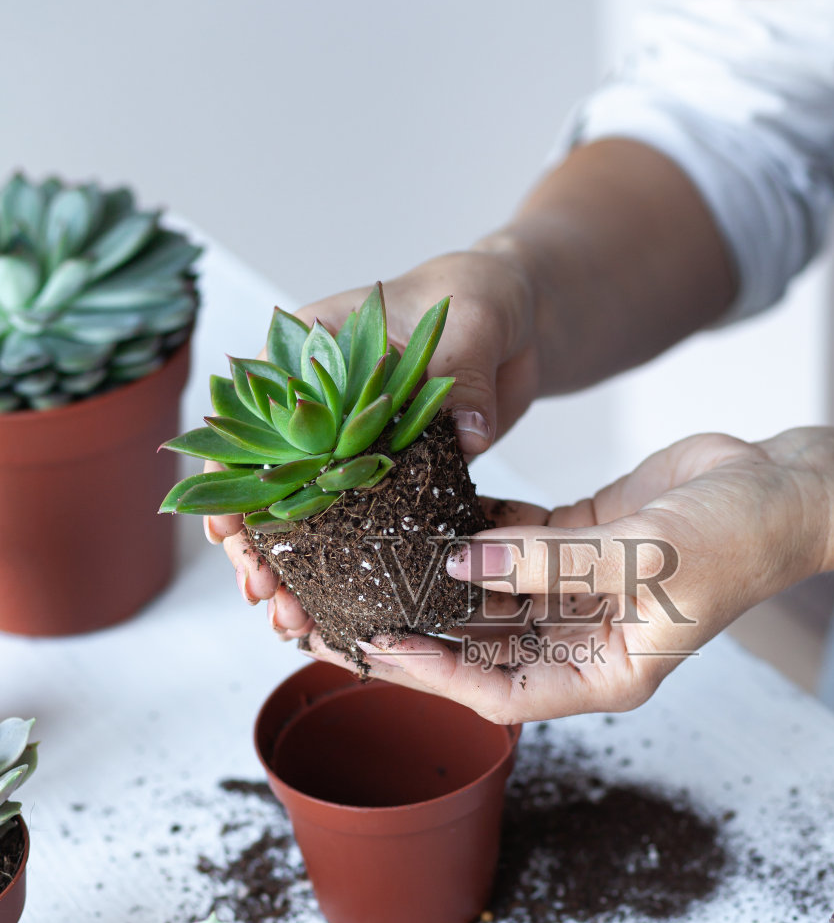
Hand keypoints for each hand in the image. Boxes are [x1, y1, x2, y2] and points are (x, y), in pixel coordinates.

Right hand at [202, 247, 538, 633]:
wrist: (518, 321)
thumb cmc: (477, 297)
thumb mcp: (471, 320)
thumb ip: (463, 370)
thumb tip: (466, 429)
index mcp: (307, 354)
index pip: (248, 419)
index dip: (228, 478)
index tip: (226, 531)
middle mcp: (316, 407)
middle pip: (267, 483)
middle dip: (258, 547)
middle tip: (264, 598)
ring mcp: (348, 449)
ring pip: (306, 519)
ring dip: (297, 574)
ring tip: (293, 625)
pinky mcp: (388, 482)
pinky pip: (361, 533)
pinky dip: (350, 574)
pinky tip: (338, 617)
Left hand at [305, 430, 832, 720]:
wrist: (789, 490)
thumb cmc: (740, 538)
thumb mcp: (644, 556)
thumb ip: (550, 560)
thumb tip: (462, 559)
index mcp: (606, 673)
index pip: (501, 693)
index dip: (437, 677)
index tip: (380, 649)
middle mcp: (586, 639)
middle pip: (483, 647)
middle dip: (419, 630)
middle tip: (347, 611)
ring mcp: (583, 592)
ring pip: (492, 593)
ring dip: (439, 576)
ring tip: (374, 557)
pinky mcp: (584, 544)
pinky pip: (515, 542)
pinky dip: (476, 527)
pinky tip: (429, 505)